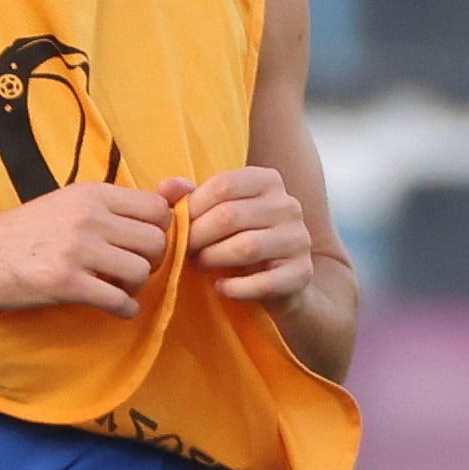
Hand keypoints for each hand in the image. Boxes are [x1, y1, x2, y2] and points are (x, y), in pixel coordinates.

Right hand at [0, 182, 176, 318]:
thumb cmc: (23, 233)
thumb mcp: (69, 203)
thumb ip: (121, 201)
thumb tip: (184, 185)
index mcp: (92, 193)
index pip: (157, 209)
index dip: (158, 233)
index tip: (139, 247)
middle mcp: (88, 216)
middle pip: (157, 241)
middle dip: (152, 262)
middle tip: (129, 272)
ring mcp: (77, 249)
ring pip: (142, 271)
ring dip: (136, 288)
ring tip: (117, 290)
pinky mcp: (65, 283)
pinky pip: (119, 300)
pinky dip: (124, 310)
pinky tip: (112, 308)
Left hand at [183, 165, 318, 312]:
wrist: (276, 281)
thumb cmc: (237, 239)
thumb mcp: (213, 214)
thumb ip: (188, 198)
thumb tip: (166, 187)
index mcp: (267, 181)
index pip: (223, 185)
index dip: (192, 208)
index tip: (178, 227)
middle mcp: (288, 205)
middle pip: (229, 216)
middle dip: (197, 236)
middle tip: (183, 250)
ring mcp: (298, 238)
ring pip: (246, 247)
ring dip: (212, 259)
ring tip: (199, 265)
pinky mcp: (302, 272)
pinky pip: (263, 282)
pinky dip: (235, 288)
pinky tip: (221, 288)